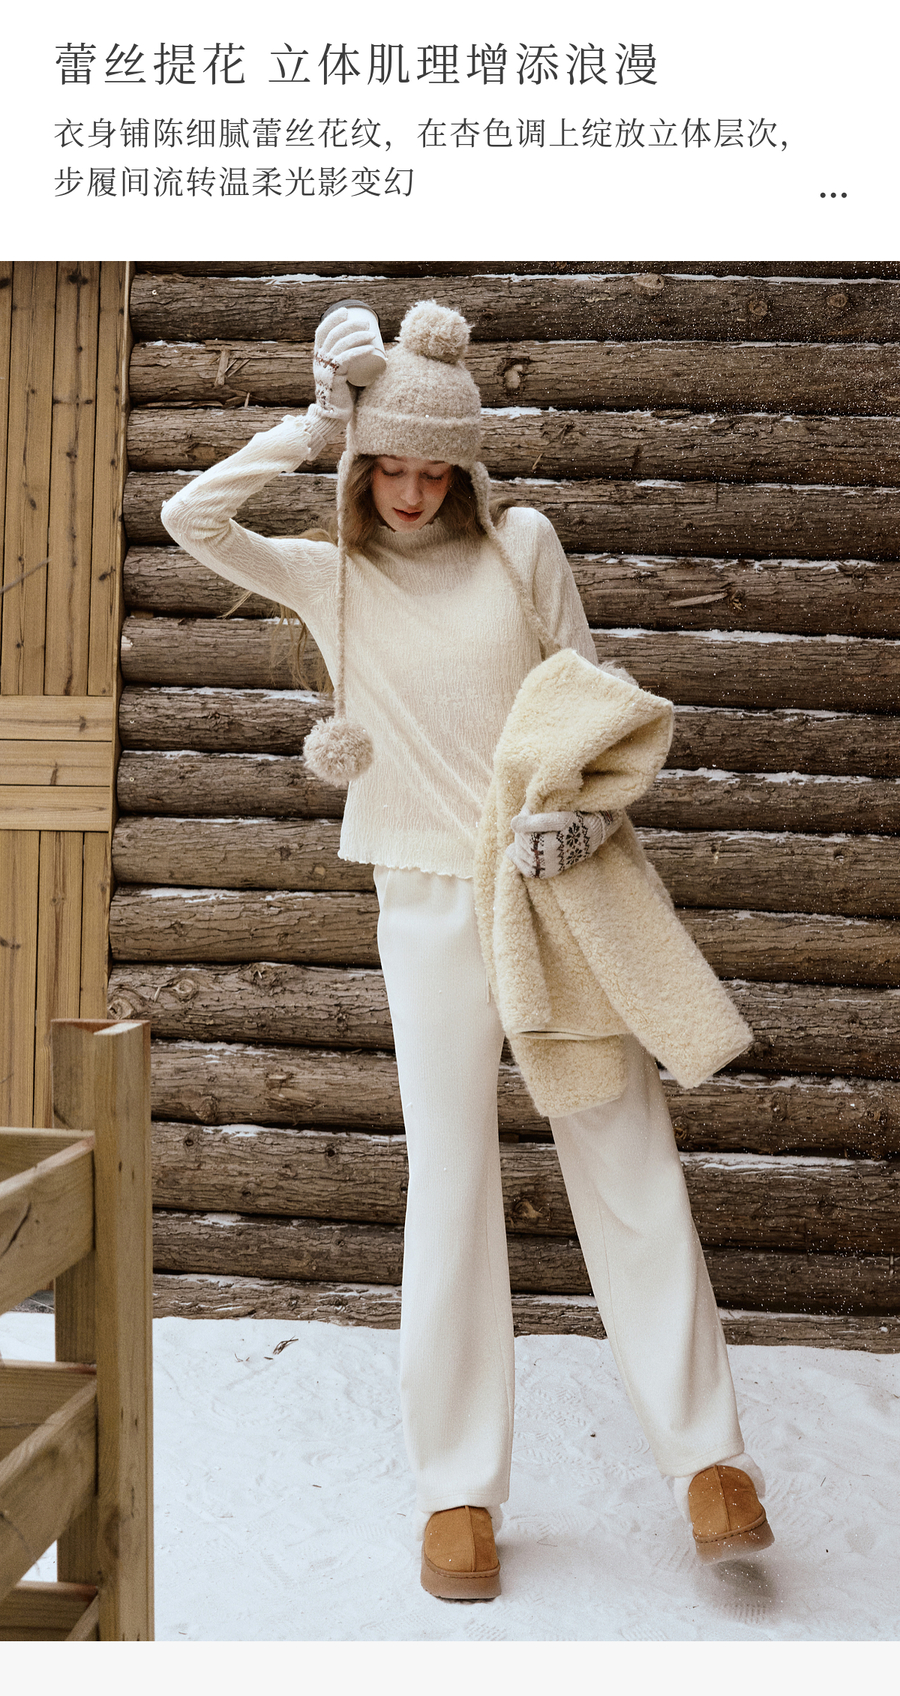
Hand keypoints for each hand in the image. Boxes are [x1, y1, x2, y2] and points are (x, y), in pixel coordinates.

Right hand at [312, 308, 382, 424]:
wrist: (333, 417)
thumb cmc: (342, 396)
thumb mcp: (342, 374)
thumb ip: (347, 363)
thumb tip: (368, 349)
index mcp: (319, 357)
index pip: (322, 331)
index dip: (332, 319)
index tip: (346, 311)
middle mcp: (319, 361)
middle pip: (333, 335)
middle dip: (350, 325)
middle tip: (367, 324)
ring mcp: (324, 369)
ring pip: (340, 345)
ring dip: (357, 336)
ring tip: (371, 333)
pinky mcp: (333, 379)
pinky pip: (346, 360)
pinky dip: (359, 352)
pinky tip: (370, 347)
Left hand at [505, 809, 621, 877]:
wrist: (591, 837)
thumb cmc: (575, 823)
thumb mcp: (559, 817)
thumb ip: (535, 820)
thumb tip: (512, 823)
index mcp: (547, 844)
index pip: (521, 828)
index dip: (525, 815)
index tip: (533, 808)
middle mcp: (544, 859)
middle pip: (520, 839)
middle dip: (524, 828)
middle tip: (535, 818)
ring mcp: (544, 868)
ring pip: (519, 851)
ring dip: (523, 839)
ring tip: (537, 831)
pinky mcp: (544, 874)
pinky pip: (523, 867)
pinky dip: (519, 858)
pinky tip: (524, 849)